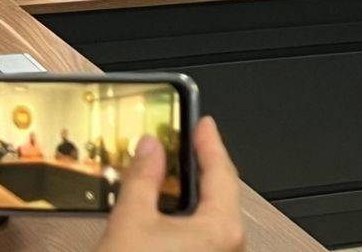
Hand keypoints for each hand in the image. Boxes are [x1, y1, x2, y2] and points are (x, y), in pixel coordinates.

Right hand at [95, 116, 244, 251]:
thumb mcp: (131, 222)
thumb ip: (143, 178)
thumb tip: (150, 148)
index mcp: (222, 230)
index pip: (222, 172)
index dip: (210, 142)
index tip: (203, 123)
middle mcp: (230, 248)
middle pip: (220, 195)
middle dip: (200, 167)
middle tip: (185, 143)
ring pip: (211, 218)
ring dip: (190, 195)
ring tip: (168, 174)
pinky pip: (203, 237)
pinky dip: (187, 219)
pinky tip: (166, 212)